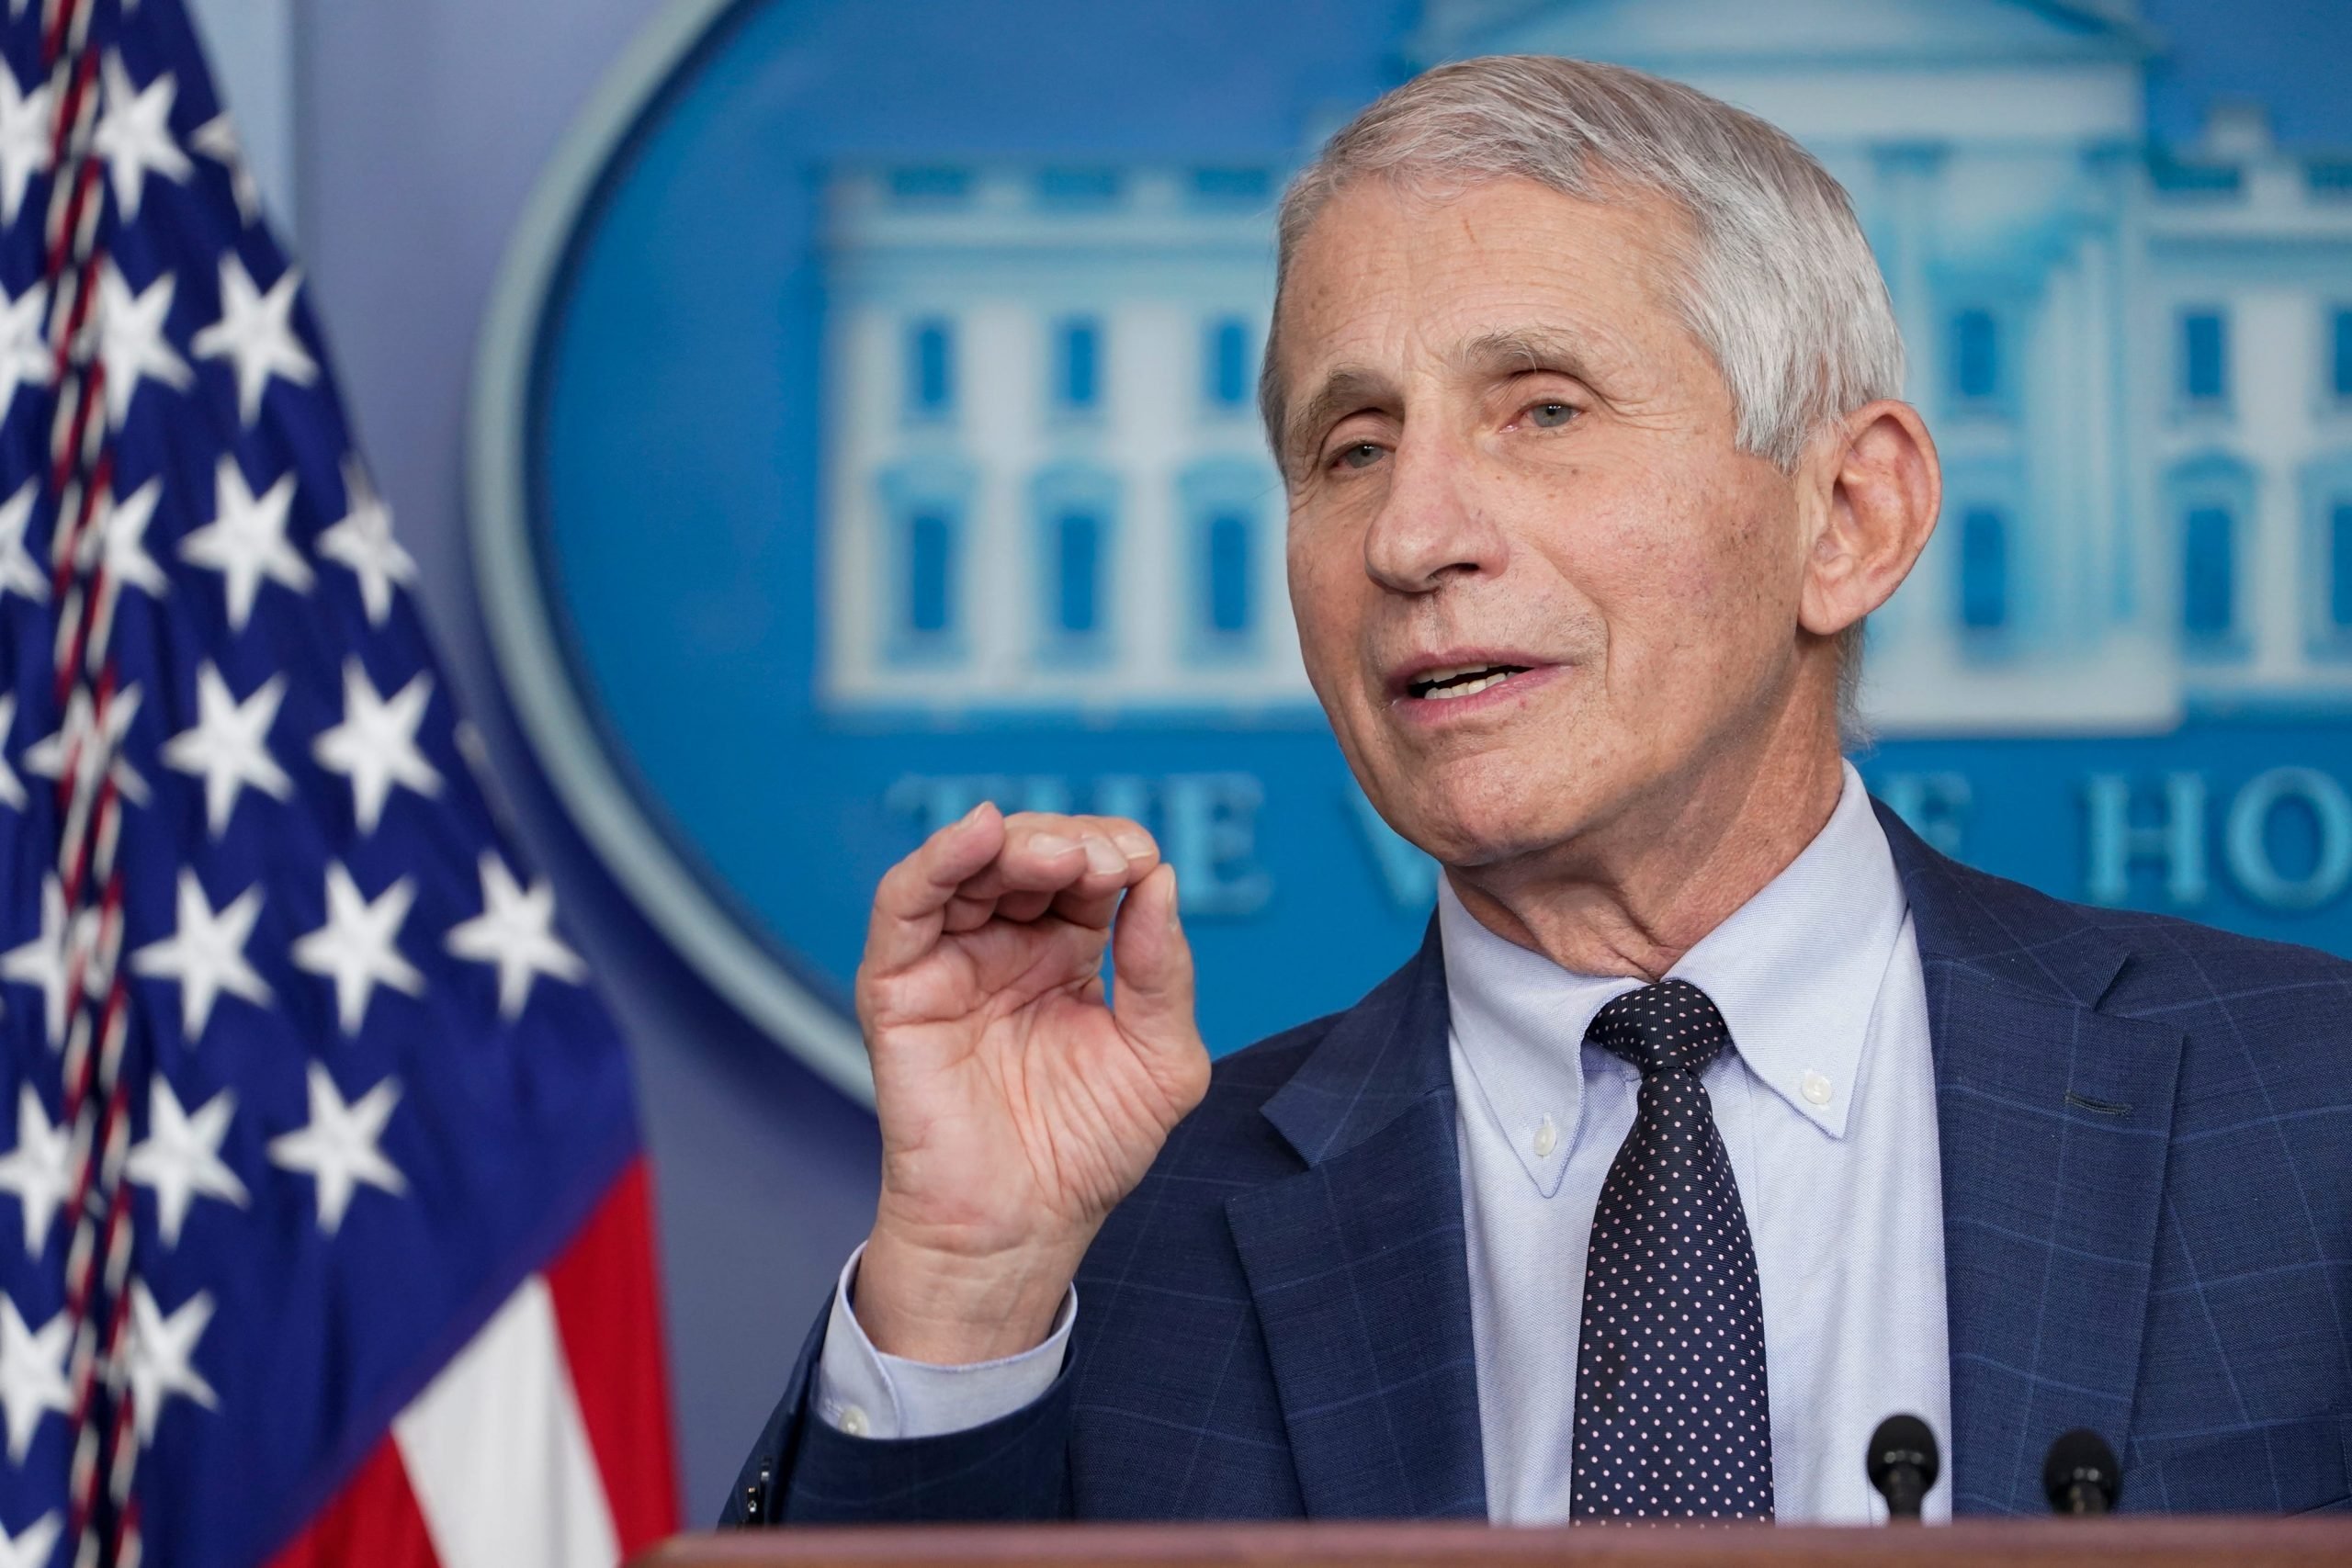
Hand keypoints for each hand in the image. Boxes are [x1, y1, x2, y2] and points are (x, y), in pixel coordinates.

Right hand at [852, 804, 1208, 1363]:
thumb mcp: (1161, 1059)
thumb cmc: (1087, 1154)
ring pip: (969, 864)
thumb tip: (1160, 880)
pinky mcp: (899, 985)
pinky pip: (905, 903)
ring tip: (1062, 857)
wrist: (1019, 1231)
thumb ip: (1163, 971)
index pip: (1088, 870)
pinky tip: (978, 833)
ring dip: (1017, 843)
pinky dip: (937, 858)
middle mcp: (1006, 946)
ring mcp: (950, 960)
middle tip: (1106, 862)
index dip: (1115, 851)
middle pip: (1031, 854)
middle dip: (1072, 843)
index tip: (1142, 862)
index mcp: (1068, 953)